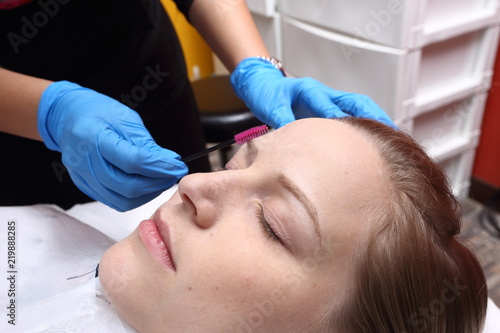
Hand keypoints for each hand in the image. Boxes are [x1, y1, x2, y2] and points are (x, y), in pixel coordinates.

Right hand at [38, 81, 187, 210]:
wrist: (68, 117)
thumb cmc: (99, 113)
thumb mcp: (126, 118)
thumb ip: (147, 144)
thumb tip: (170, 163)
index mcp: (94, 136)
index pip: (134, 161)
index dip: (160, 167)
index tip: (178, 167)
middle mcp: (85, 161)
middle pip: (128, 186)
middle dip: (158, 183)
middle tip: (173, 175)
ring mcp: (83, 176)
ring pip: (122, 200)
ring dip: (148, 194)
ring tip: (162, 181)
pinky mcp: (84, 186)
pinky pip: (114, 201)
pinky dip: (135, 198)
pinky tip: (146, 186)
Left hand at [230, 57, 395, 128]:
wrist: (263, 86)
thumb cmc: (267, 95)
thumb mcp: (269, 107)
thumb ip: (281, 122)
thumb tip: (291, 142)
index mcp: (309, 90)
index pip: (329, 106)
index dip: (341, 120)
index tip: (352, 135)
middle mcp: (324, 93)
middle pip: (356, 102)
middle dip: (374, 116)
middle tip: (389, 133)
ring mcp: (330, 100)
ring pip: (359, 107)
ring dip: (377, 120)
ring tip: (393, 137)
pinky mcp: (331, 109)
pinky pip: (354, 114)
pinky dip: (368, 124)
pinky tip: (378, 139)